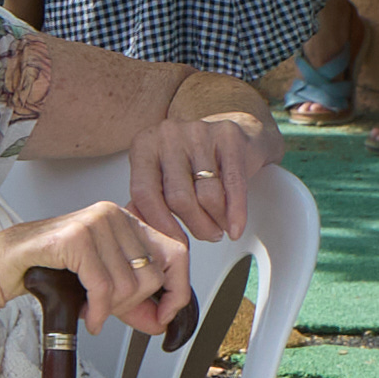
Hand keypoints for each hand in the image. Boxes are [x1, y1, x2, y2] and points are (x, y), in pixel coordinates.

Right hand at [5, 199, 193, 341]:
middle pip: (152, 275)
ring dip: (109, 309)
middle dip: (131, 304)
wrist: (4, 264)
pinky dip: (98, 311)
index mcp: (126, 220)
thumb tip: (162, 322)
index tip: (165, 314)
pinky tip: (88, 316)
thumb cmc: (49, 268)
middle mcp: (114, 215)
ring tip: (90, 308)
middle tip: (107, 309)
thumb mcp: (100, 285)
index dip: (178, 289)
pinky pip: (103, 287)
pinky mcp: (77, 237)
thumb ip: (133, 302)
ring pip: (128, 284)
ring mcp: (95, 222)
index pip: (177, 253)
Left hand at [126, 110, 266, 247]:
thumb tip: (143, 235)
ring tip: (219, 227)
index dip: (159, 224)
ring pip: (207, 195)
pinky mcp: (228, 136)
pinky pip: (233, 184)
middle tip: (207, 236)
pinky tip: (235, 227)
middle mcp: (168, 136)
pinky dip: (235, 212)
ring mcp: (199, 133)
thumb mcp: (161, 175)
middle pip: (179, 198)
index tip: (174, 244)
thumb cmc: (191, 161)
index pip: (144, 193)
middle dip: (196, 226)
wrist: (233, 133)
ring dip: (216, 220)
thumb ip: (148, 201)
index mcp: (144, 147)